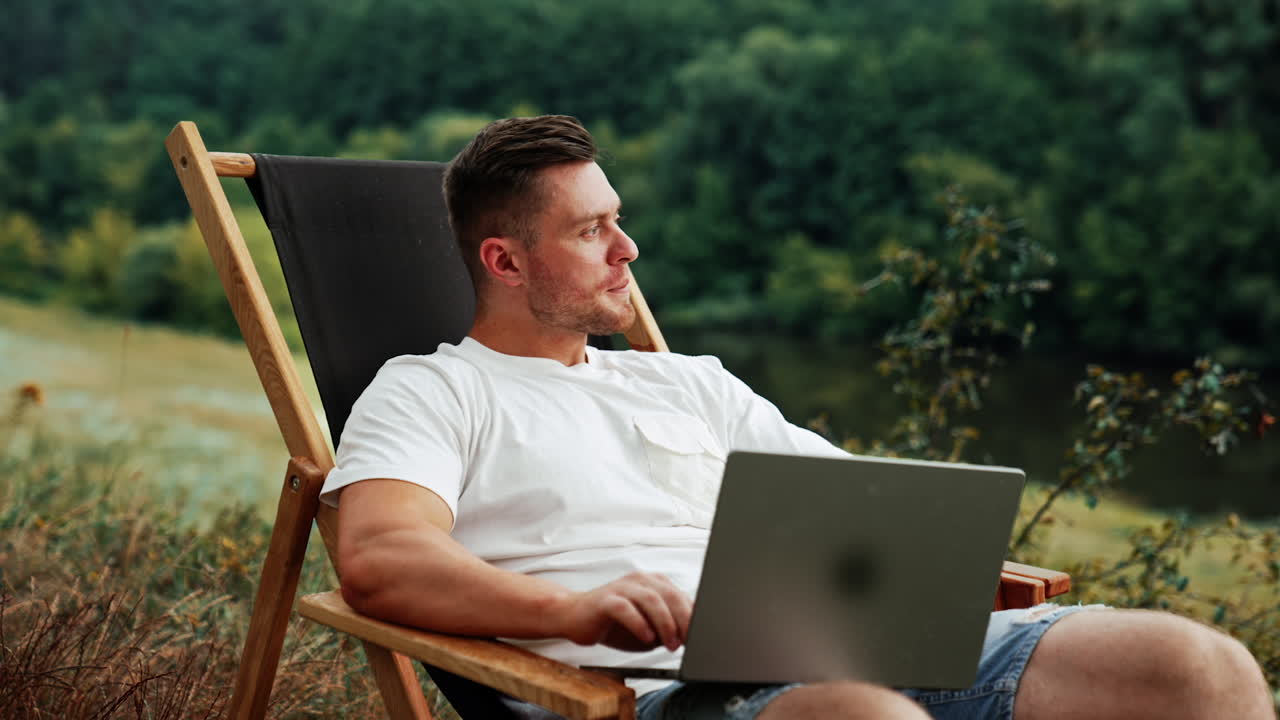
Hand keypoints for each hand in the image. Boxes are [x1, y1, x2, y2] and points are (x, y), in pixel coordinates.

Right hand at [553, 572, 692, 651]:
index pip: (681, 597)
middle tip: (686, 642)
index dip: (693, 617)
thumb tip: (690, 638)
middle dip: (683, 620)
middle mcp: (640, 580)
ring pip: (651, 599)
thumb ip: (667, 629)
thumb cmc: (614, 624)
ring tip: (670, 643)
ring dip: (665, 623)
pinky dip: (639, 623)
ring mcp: (622, 587)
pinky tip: (646, 637)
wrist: (575, 617)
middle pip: (670, 595)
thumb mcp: (648, 628)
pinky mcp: (605, 599)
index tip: (701, 637)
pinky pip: (625, 608)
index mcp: (654, 584)